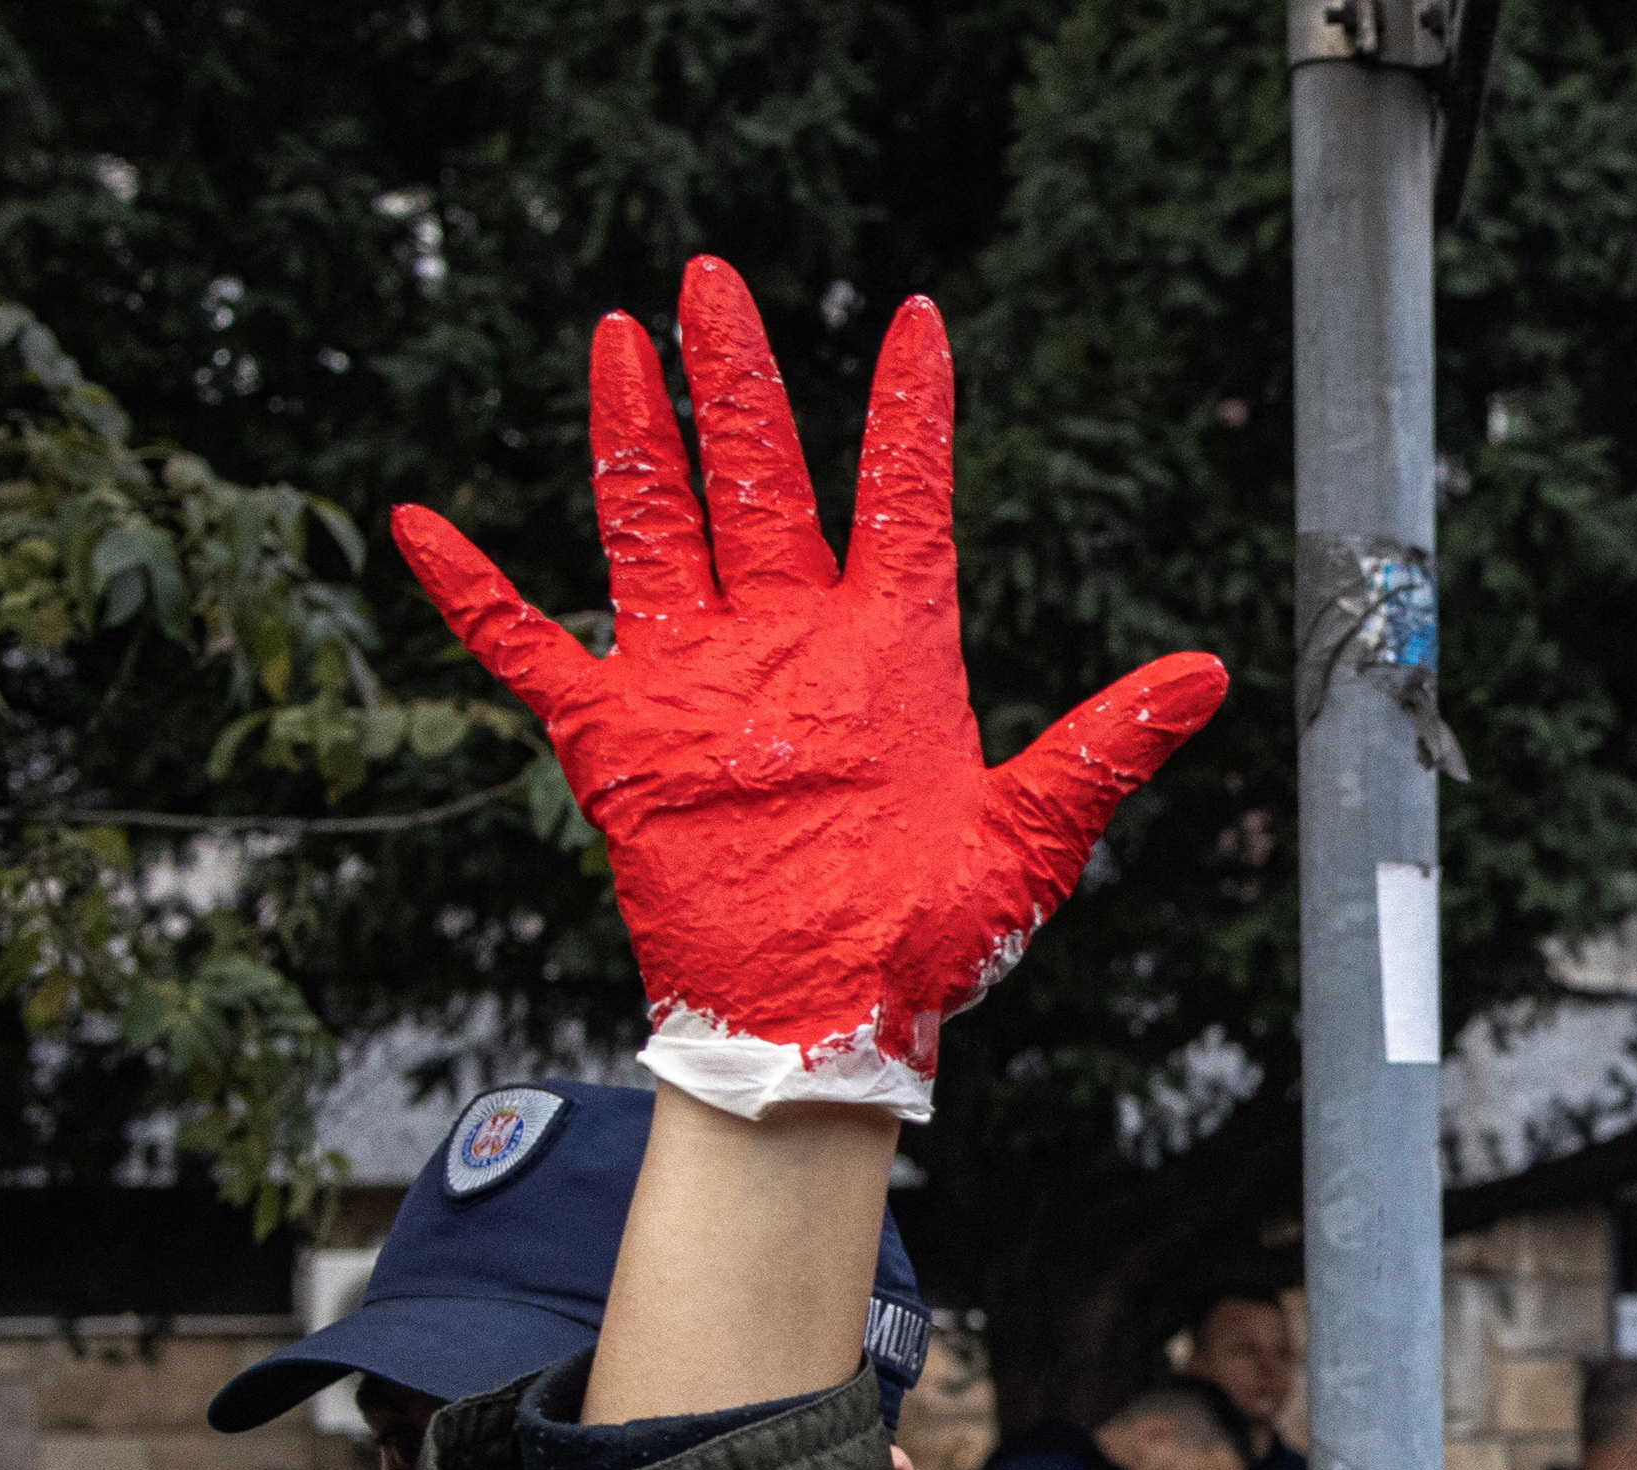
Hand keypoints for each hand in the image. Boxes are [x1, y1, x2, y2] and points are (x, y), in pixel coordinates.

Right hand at [392, 259, 1223, 1123]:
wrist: (831, 1024)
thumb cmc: (933, 939)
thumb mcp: (1032, 838)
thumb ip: (1104, 746)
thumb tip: (1210, 673)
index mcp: (891, 653)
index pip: (903, 500)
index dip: (911, 412)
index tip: (921, 317)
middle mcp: (790, 643)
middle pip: (761, 480)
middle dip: (738, 381)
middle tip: (713, 277)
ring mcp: (698, 680)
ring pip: (658, 525)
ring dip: (638, 434)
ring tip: (621, 334)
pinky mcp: (619, 738)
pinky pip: (529, 651)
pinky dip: (475, 595)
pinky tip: (426, 526)